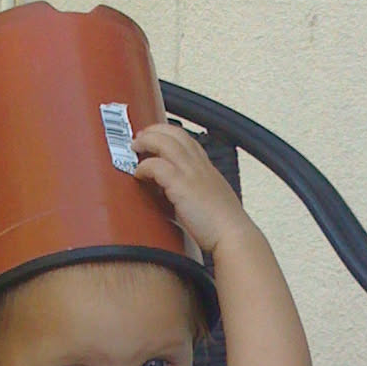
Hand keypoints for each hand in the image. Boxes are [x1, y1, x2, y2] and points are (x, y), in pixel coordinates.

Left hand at [132, 122, 249, 255]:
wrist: (232, 235)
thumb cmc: (222, 227)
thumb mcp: (211, 201)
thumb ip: (196, 194)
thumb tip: (179, 198)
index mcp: (207, 168)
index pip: (187, 140)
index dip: (169, 135)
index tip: (155, 138)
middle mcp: (199, 165)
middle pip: (175, 133)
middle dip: (154, 130)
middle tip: (139, 138)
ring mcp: (190, 172)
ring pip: (164, 142)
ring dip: (145, 141)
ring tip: (134, 148)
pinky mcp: (181, 185)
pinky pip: (156, 165)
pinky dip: (143, 167)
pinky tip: (138, 175)